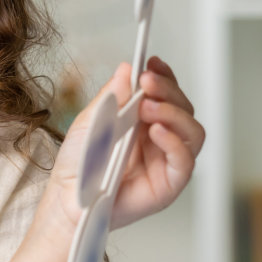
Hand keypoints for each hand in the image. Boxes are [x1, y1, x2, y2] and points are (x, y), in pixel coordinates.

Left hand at [43, 56, 204, 233]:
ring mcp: (167, 160)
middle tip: (148, 82)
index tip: (152, 62)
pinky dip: (174, 142)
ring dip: (174, 113)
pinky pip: (185, 160)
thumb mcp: (91, 121)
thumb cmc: (79, 164)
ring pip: (192, 131)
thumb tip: (126, 69)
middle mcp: (160, 138)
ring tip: (148, 107)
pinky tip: (156, 132)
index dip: (164, 76)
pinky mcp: (170, 183)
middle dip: (168, 90)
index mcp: (143, 120)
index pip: (166, 93)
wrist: (69, 198)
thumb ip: (112, 97)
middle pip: (184, 107)